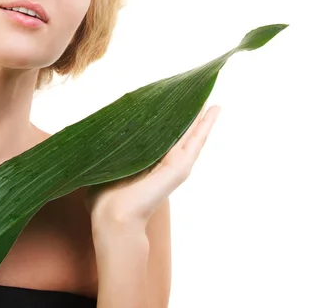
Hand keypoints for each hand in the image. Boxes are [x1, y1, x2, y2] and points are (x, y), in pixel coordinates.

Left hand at [85, 103, 220, 229]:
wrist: (113, 216)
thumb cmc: (104, 198)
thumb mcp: (105, 165)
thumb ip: (107, 151)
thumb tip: (94, 133)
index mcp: (147, 161)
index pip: (162, 133)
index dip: (168, 116)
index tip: (172, 98)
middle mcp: (164, 162)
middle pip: (182, 132)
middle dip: (191, 113)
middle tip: (201, 91)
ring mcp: (175, 165)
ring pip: (193, 134)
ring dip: (204, 117)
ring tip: (213, 100)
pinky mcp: (180, 168)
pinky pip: (196, 141)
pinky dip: (206, 125)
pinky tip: (214, 109)